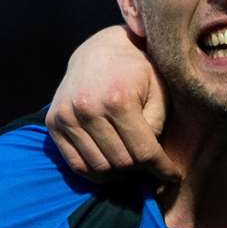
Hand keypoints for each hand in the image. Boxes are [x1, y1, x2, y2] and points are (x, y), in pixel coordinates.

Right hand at [46, 26, 178, 183]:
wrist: (101, 50)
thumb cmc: (139, 71)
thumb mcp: (160, 91)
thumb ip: (157, 125)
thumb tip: (150, 160)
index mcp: (118, 99)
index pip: (144, 152)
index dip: (162, 169)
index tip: (173, 177)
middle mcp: (88, 108)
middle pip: (121, 163)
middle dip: (141, 170)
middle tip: (152, 166)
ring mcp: (67, 116)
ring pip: (98, 168)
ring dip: (119, 174)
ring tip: (132, 164)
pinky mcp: (53, 123)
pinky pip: (75, 164)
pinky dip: (95, 173)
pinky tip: (111, 168)